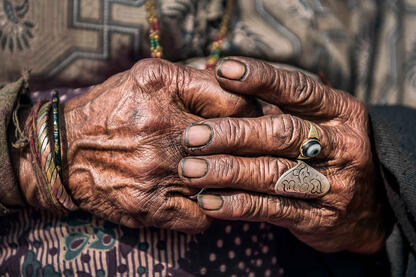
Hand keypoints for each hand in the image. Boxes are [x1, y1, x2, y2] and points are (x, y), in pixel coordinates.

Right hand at [16, 58, 258, 232]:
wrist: (64, 152)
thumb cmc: (113, 110)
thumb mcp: (150, 77)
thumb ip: (195, 80)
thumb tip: (241, 92)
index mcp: (164, 91)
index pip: (237, 106)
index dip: (252, 116)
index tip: (253, 124)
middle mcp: (160, 132)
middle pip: (235, 148)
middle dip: (250, 152)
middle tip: (254, 153)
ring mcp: (156, 173)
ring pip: (224, 186)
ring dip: (231, 183)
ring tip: (229, 177)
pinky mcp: (149, 207)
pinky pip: (202, 217)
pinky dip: (209, 210)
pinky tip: (203, 199)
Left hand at [178, 57, 385, 251]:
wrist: (373, 208)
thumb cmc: (331, 153)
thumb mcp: (322, 122)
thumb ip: (282, 107)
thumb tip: (222, 79)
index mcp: (341, 112)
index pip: (299, 90)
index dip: (262, 78)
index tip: (224, 70)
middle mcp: (341, 145)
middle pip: (283, 133)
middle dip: (233, 133)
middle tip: (193, 136)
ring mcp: (332, 184)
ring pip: (273, 173)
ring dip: (227, 171)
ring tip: (190, 169)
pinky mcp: (318, 218)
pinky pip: (272, 209)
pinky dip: (237, 204)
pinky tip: (209, 201)